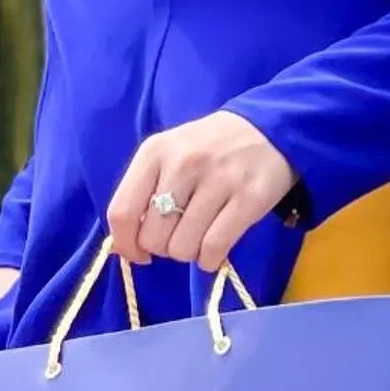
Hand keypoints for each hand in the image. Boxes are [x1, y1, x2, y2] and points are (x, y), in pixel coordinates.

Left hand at [106, 111, 296, 273]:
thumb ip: (142, 193)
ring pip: (183, 248)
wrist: (267, 130)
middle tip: (179, 234)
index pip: (122, 211)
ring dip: (189, 253)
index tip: (138, 253)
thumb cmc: (208, 148)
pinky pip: (214, 249)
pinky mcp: (248, 198)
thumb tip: (124, 247)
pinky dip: (210, 260)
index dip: (126, 244)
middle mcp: (183, 163)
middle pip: (152, 237)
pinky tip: (214, 250)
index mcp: (154, 151)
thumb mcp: (168, 154)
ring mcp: (217, 180)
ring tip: (200, 236)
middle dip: (163, 248)